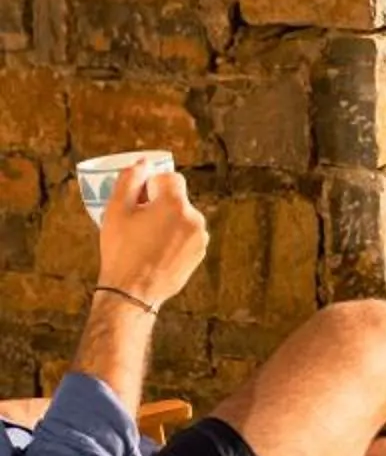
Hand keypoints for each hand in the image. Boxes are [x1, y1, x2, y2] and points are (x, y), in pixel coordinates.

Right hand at [96, 160, 208, 310]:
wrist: (132, 293)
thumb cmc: (121, 249)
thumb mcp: (116, 210)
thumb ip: (130, 178)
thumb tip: (144, 162)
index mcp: (176, 204)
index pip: (170, 178)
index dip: (151, 185)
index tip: (138, 201)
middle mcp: (195, 218)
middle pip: (177, 198)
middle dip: (159, 203)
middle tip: (138, 221)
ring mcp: (200, 238)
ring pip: (182, 217)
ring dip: (167, 220)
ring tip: (146, 239)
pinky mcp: (199, 253)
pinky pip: (186, 234)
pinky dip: (174, 236)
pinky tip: (156, 250)